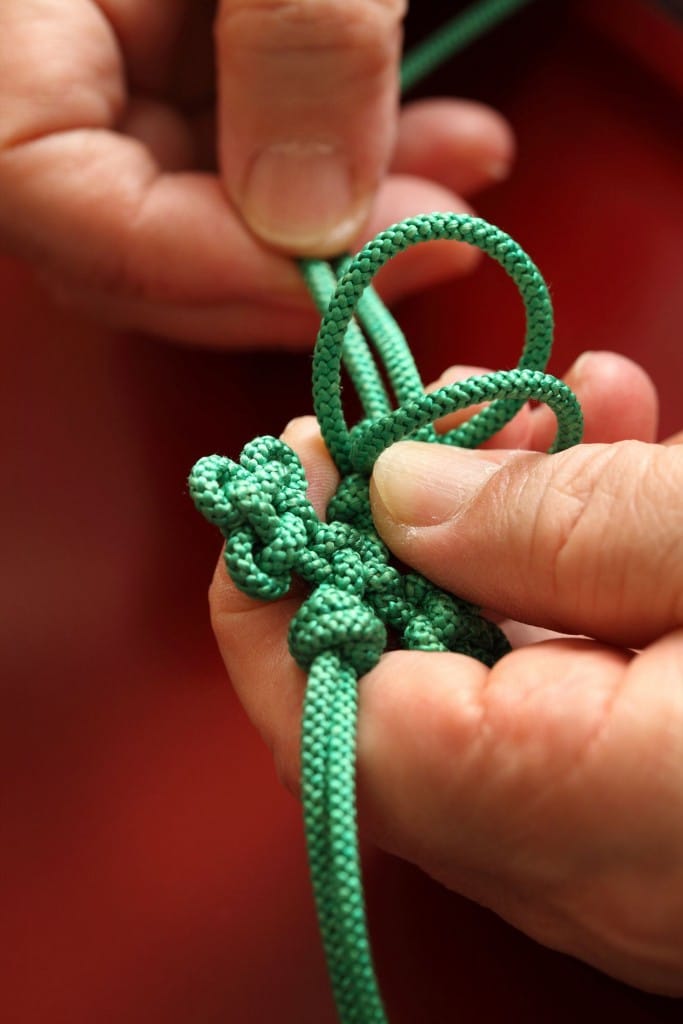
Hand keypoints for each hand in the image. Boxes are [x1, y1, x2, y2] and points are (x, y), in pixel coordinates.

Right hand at [0, 1, 512, 346]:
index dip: (210, 269)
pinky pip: (238, 152)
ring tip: (460, 185)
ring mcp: (106, 69)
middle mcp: (46, 68)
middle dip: (296, 266)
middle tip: (428, 249)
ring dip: (342, 219)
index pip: (61, 205)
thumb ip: (293, 40)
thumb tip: (309, 220)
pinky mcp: (172, 62)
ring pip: (200, 206)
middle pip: (132, 237)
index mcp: (13, 26)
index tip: (349, 282)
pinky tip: (432, 145)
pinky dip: (337, 160)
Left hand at [209, 351, 682, 994]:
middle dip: (389, 547)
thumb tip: (395, 495)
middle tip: (424, 430)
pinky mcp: (645, 841)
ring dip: (483, 559)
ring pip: (473, 708)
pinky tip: (605, 504)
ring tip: (543, 431)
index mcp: (574, 798)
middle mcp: (577, 875)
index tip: (296, 471)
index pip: (332, 728)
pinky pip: (550, 727)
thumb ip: (552, 522)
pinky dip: (553, 613)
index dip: (281, 596)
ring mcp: (611, 876)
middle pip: (387, 716)